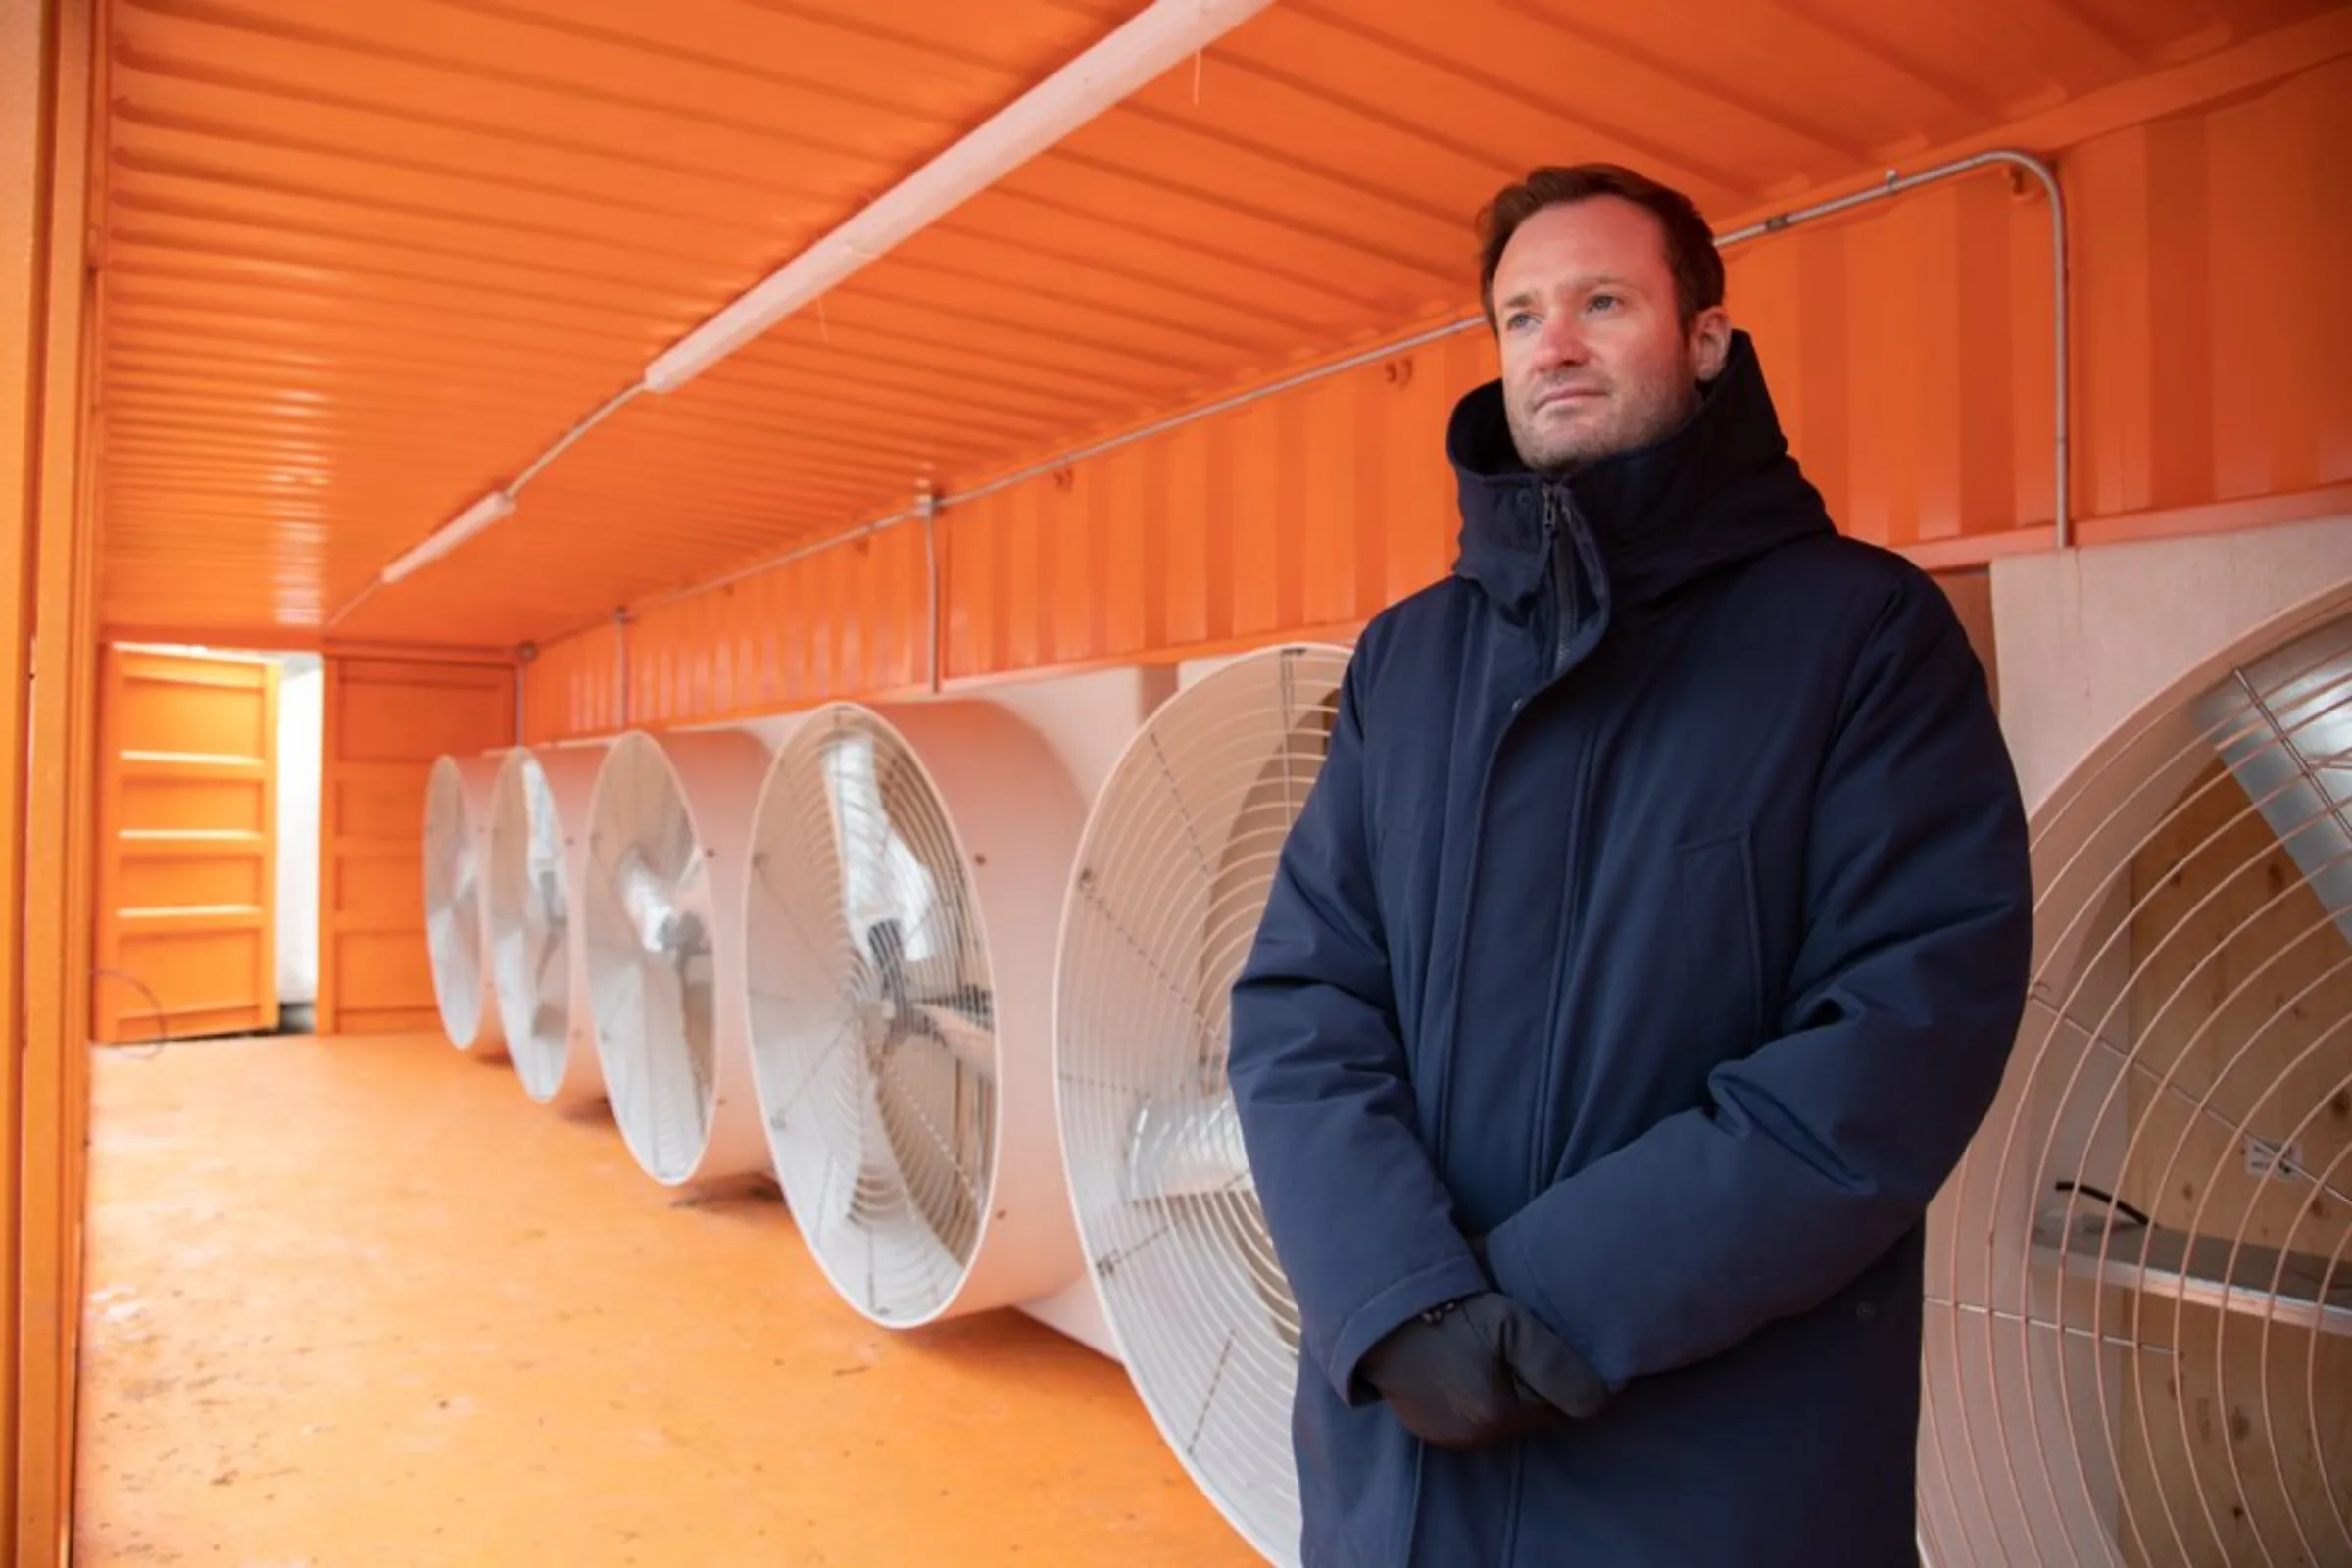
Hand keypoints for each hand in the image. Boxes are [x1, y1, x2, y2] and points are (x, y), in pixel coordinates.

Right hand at [1359, 1291, 1606, 1449]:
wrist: (1375, 1308)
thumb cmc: (1445, 1309)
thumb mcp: (1511, 1324)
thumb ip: (1559, 1366)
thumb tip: (1602, 1401)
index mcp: (1497, 1415)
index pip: (1563, 1408)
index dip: (1572, 1376)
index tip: (1569, 1346)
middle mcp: (1472, 1436)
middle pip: (1532, 1414)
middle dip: (1541, 1385)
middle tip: (1536, 1342)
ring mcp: (1445, 1434)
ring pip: (1502, 1416)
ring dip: (1511, 1389)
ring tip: (1502, 1348)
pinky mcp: (1424, 1423)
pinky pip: (1470, 1415)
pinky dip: (1480, 1392)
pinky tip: (1472, 1360)